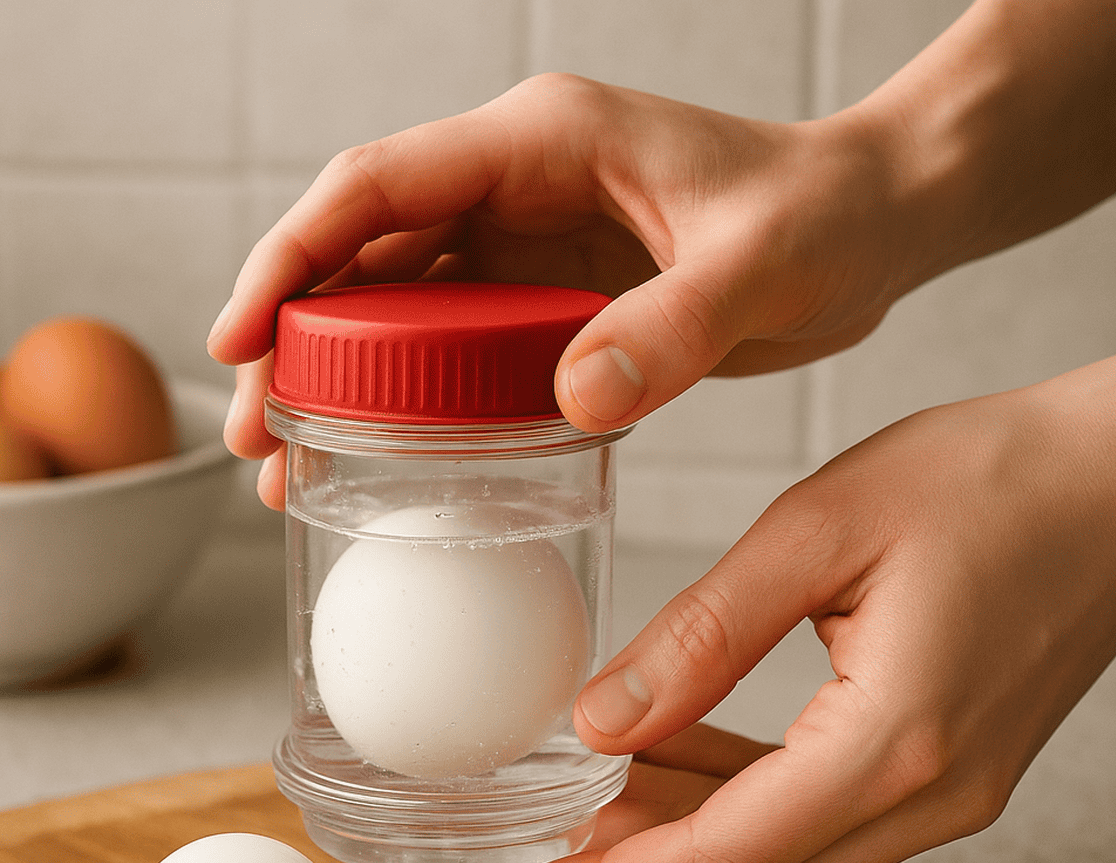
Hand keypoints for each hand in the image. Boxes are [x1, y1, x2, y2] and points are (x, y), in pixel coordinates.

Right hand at [207, 72, 912, 508]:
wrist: (875, 226)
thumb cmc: (827, 215)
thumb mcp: (758, 264)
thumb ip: (672, 328)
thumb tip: (573, 401)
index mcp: (543, 142)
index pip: (377, 187)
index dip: (292, 259)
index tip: (240, 340)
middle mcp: (519, 185)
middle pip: (364, 258)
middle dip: (295, 342)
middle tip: (257, 437)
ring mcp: (533, 244)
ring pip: (400, 311)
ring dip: (341, 384)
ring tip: (295, 467)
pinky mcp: (557, 301)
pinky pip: (460, 350)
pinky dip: (415, 404)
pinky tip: (394, 463)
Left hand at [484, 348, 1115, 862]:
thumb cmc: (995, 481)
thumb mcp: (819, 532)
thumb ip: (705, 636)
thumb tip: (601, 722)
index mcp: (893, 747)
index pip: (716, 860)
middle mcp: (924, 800)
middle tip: (530, 851)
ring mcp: (944, 796)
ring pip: (778, 860)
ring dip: (676, 843)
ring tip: (585, 803)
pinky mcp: (945, 768)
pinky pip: (816, 819)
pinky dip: (735, 807)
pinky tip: (676, 762)